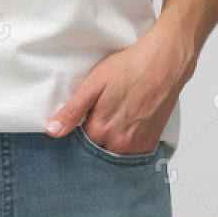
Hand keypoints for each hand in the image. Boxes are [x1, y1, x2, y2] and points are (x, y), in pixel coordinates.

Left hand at [45, 24, 195, 154]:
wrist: (164, 62)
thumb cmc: (129, 68)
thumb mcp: (93, 84)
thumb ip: (73, 111)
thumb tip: (53, 131)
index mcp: (101, 130)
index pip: (78, 145)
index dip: (77, 132)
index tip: (83, 119)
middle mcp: (120, 144)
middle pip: (97, 151)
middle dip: (94, 139)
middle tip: (100, 114)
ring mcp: (138, 146)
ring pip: (114, 154)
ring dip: (110, 142)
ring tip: (115, 116)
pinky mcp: (151, 144)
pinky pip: (132, 154)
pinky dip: (127, 143)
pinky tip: (127, 124)